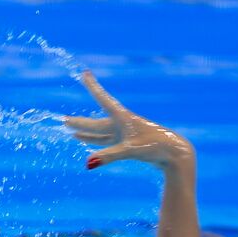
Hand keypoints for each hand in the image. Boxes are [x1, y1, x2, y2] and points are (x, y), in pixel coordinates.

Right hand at [65, 71, 194, 171]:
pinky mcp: (126, 144)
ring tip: (70, 131)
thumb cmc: (155, 147)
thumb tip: (88, 163)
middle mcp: (121, 124)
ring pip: (99, 133)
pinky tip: (86, 142)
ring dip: (85, 132)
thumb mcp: (131, 150)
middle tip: (63, 121)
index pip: (103, 99)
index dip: (93, 86)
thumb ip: (109, 156)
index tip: (85, 73)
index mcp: (122, 118)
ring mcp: (123, 134)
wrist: (173, 153)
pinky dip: (94, 142)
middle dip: (79, 122)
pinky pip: (105, 142)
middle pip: (95, 123)